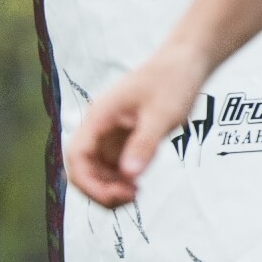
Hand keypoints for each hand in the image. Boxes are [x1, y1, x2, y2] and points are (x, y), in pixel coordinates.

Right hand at [66, 46, 208, 207]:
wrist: (185, 62)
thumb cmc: (173, 79)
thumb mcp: (163, 114)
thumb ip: (144, 145)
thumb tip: (129, 175)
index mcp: (99, 117)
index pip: (77, 155)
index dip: (88, 181)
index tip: (114, 195)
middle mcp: (98, 127)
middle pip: (81, 167)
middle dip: (98, 189)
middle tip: (129, 198)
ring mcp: (108, 134)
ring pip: (95, 171)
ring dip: (109, 188)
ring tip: (136, 194)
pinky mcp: (122, 139)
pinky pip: (111, 167)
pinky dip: (120, 181)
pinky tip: (138, 186)